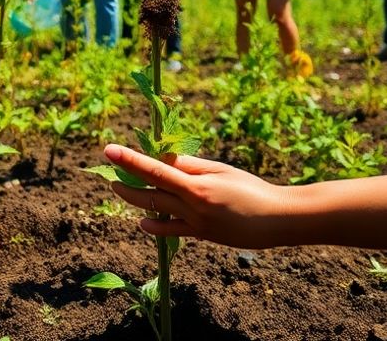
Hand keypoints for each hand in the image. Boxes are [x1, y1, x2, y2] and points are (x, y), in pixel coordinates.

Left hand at [102, 145, 292, 249]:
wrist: (278, 220)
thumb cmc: (250, 188)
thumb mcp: (219, 170)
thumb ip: (189, 165)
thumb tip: (162, 158)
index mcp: (196, 187)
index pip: (154, 170)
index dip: (129, 160)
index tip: (109, 150)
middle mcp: (192, 208)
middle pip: (148, 194)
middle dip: (126, 184)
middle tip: (110, 174)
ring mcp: (195, 225)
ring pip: (156, 213)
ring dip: (136, 201)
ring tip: (122, 190)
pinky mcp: (201, 236)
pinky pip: (171, 231)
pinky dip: (155, 225)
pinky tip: (144, 221)